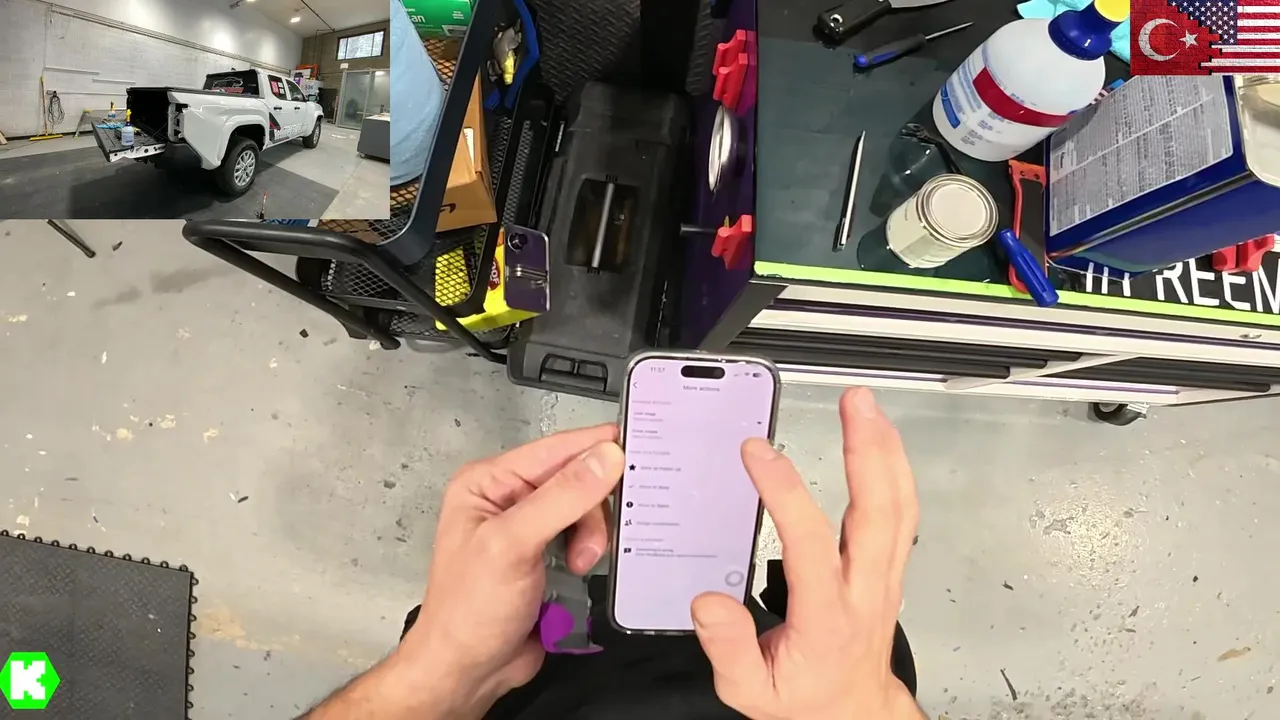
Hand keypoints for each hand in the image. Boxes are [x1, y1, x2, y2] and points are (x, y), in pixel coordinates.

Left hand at [402, 425, 624, 717]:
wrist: (469, 670)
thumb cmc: (468, 611)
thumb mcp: (513, 545)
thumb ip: (561, 498)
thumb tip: (605, 457)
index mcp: (488, 482)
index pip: (553, 450)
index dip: (594, 447)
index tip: (636, 446)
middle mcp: (507, 499)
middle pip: (575, 479)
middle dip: (591, 510)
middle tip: (589, 545)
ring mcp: (528, 528)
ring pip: (585, 510)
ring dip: (591, 538)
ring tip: (579, 566)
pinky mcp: (546, 555)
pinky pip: (584, 536)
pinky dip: (591, 552)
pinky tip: (580, 571)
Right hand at [690, 388, 922, 719]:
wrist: (851, 712)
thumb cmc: (803, 697)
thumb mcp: (750, 689)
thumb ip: (727, 646)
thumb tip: (709, 601)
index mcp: (826, 615)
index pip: (810, 542)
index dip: (785, 492)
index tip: (757, 453)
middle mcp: (864, 588)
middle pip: (879, 511)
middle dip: (867, 450)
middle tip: (853, 404)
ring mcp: (884, 576)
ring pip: (899, 506)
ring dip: (886, 450)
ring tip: (867, 407)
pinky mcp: (890, 567)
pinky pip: (902, 512)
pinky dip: (894, 469)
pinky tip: (880, 441)